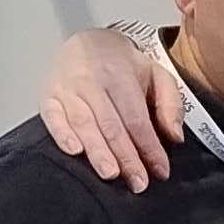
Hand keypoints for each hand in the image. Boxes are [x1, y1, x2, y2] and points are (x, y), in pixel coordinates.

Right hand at [42, 29, 185, 189]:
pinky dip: (63, 135)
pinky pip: (53, 118)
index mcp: (120, 76)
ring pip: (83, 124)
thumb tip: (174, 137)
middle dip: (126, 157)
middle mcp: (91, 81)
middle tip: (138, 183)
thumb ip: (171, 105)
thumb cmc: (123, 65)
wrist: (88, 41)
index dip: (149, 147)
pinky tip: (75, 151)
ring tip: (111, 174)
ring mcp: (67, 89)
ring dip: (98, 152)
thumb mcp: (157, 74)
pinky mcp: (48, 96)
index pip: (136, 118)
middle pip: (110, 125)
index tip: (160, 170)